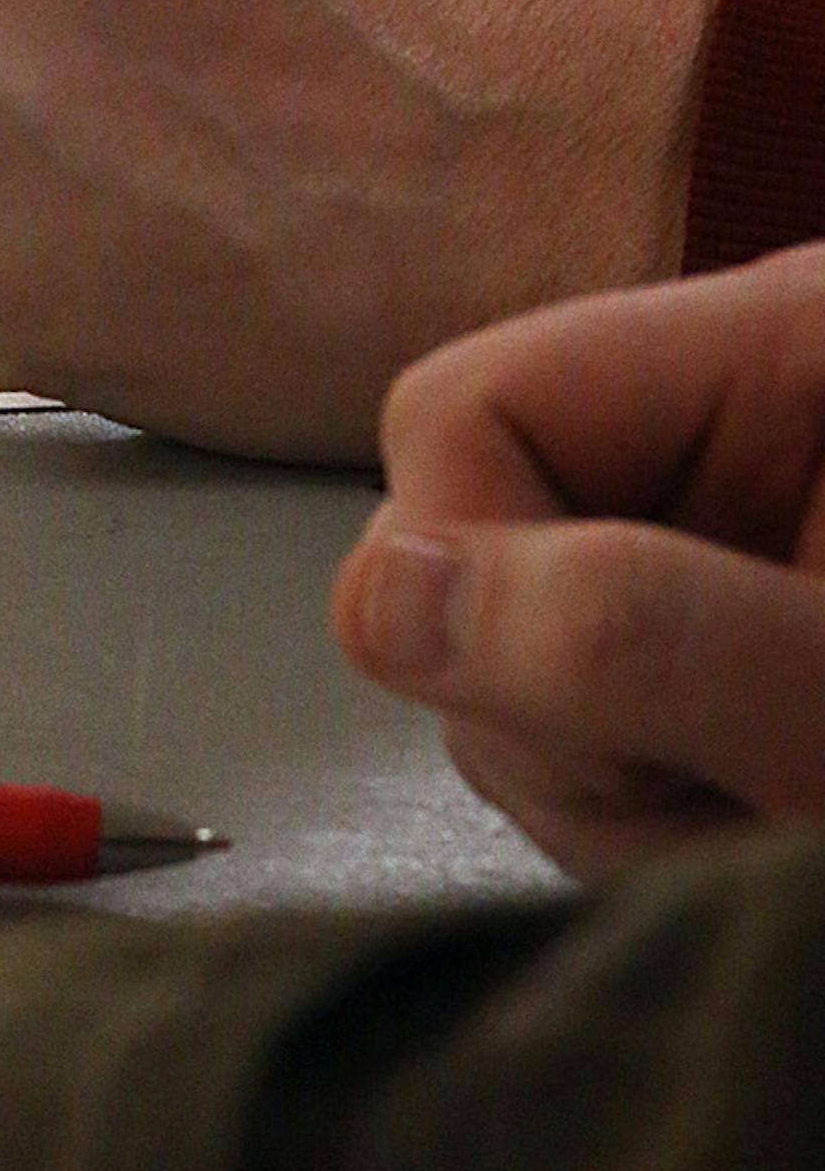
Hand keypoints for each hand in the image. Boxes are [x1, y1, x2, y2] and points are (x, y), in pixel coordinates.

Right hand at [333, 247, 824, 872]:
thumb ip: (640, 633)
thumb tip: (388, 599)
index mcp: (782, 351)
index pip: (465, 411)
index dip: (482, 569)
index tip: (608, 705)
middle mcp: (717, 426)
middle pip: (457, 541)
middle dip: (553, 710)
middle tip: (725, 787)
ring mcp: (692, 541)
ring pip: (487, 667)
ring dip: (596, 791)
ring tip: (750, 815)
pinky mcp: (686, 650)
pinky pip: (546, 732)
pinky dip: (624, 817)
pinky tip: (734, 820)